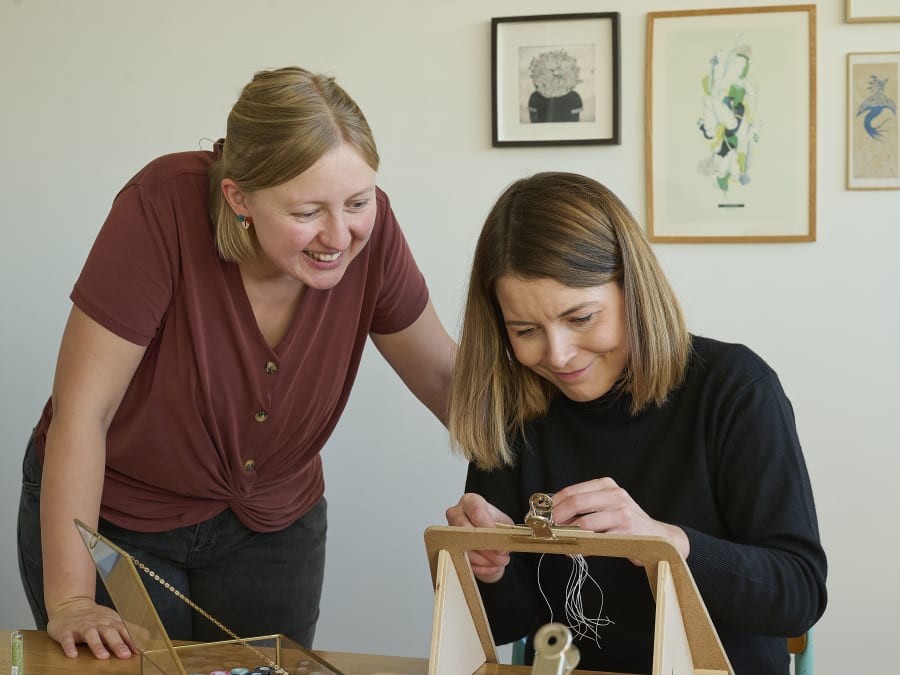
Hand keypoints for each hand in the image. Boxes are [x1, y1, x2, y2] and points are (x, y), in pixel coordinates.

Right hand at [47, 597, 136, 658]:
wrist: (71, 605)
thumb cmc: (94, 617)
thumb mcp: (112, 620)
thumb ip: (124, 632)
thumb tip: (142, 644)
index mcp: (110, 622)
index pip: (123, 631)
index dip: (130, 641)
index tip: (137, 652)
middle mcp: (98, 623)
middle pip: (109, 633)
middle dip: (118, 644)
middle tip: (125, 655)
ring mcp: (82, 626)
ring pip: (91, 635)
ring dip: (97, 646)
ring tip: (103, 656)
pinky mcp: (66, 631)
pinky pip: (68, 640)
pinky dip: (70, 647)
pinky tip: (73, 655)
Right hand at [445, 493, 514, 582]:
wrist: (487, 534)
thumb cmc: (493, 524)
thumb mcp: (503, 523)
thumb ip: (504, 532)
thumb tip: (502, 548)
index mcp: (470, 502)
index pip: (475, 510)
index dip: (487, 525)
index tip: (499, 538)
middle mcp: (456, 514)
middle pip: (466, 530)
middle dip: (486, 547)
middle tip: (501, 555)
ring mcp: (451, 532)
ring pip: (464, 548)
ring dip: (485, 560)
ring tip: (499, 562)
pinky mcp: (450, 549)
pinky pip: (464, 561)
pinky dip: (481, 568)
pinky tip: (491, 567)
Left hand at [550, 478, 690, 561]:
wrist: (659, 537)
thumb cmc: (625, 523)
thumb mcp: (606, 506)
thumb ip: (583, 506)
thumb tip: (549, 514)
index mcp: (606, 484)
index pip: (571, 491)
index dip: (551, 504)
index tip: (537, 515)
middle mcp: (614, 494)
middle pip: (575, 502)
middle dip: (554, 517)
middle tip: (544, 529)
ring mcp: (622, 512)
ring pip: (584, 522)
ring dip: (566, 534)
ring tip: (559, 541)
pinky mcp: (626, 531)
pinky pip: (596, 540)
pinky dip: (582, 547)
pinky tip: (577, 551)